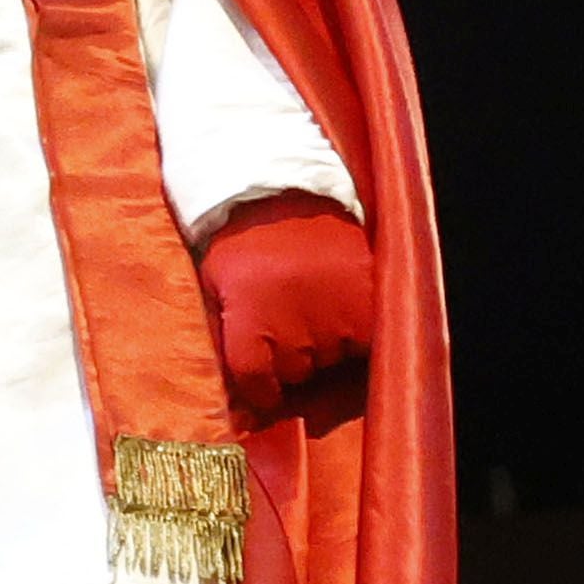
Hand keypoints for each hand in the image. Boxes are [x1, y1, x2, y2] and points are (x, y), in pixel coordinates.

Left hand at [197, 196, 376, 420]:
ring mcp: (334, 320)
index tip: (264, 389)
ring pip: (331, 360)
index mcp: (250, 327)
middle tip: (287, 329)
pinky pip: (366, 344)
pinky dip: (356, 338)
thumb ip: (224, 333)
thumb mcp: (215, 286)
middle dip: (290, 360)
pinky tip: (343, 316)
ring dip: (322, 346)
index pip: (258, 384)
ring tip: (313, 311)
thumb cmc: (241, 241)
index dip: (260, 391)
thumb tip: (230, 386)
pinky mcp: (368, 305)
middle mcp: (294, 332)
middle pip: (297, 373)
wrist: (286, 191)